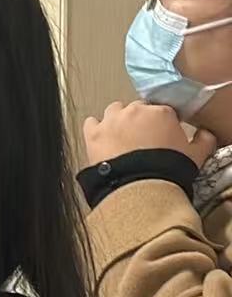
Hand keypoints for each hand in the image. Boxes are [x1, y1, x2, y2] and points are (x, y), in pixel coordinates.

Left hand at [83, 101, 216, 167]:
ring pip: (114, 111)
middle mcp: (134, 110)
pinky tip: (101, 140)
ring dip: (118, 120)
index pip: (162, 110)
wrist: (140, 187)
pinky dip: (96, 129)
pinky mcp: (93, 134)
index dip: (162, 123)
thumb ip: (203, 140)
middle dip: (140, 121)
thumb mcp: (196, 156)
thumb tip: (205, 133)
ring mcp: (111, 120)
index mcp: (161, 112)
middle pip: (137, 109)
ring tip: (122, 138)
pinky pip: (91, 123)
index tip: (162, 135)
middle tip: (142, 139)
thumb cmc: (170, 169)